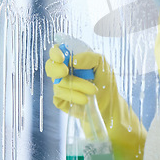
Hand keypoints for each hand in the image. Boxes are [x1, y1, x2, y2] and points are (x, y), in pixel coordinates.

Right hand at [45, 45, 146, 159]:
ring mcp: (61, 87)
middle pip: (51, 67)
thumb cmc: (106, 83)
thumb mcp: (103, 65)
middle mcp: (64, 73)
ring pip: (59, 84)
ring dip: (77, 86)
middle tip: (67, 71)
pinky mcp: (60, 101)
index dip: (55, 54)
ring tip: (93, 91)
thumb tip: (71, 60)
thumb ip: (89, 57)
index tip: (62, 58)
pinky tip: (85, 101)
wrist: (109, 107)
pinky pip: (59, 97)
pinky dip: (73, 98)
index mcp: (72, 61)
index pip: (56, 52)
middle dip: (58, 69)